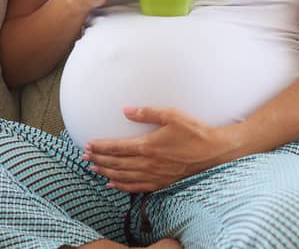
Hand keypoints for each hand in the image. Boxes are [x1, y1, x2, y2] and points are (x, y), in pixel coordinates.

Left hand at [82, 107, 241, 192]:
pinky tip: (113, 184)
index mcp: (148, 146)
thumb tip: (126, 110)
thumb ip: (147, 112)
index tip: (88, 144)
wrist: (213, 151)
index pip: (117, 148)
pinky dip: (122, 186)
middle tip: (85, 156)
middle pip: (117, 163)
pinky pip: (137, 187)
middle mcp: (148, 163)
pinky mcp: (162, 182)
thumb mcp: (171, 115)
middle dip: (99, 159)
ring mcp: (155, 175)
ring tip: (93, 168)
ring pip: (124, 176)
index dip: (101, 147)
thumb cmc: (194, 131)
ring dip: (107, 172)